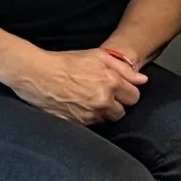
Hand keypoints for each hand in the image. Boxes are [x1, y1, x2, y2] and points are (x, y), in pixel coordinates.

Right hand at [9, 47, 145, 123]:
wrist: (37, 74)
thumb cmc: (66, 62)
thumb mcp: (97, 56)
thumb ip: (123, 68)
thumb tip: (142, 80)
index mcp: (111, 82)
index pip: (134, 97)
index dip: (126, 93)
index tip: (118, 90)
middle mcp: (103, 100)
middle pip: (122, 112)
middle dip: (116, 105)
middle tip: (103, 96)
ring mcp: (90, 114)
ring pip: (107, 120)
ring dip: (102, 113)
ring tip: (89, 101)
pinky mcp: (77, 123)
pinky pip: (91, 125)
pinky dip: (88, 118)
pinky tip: (79, 107)